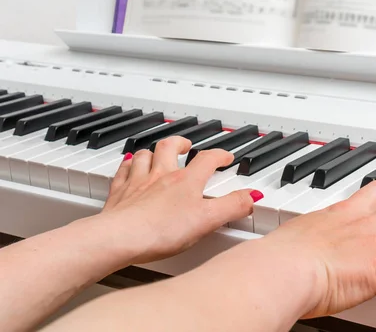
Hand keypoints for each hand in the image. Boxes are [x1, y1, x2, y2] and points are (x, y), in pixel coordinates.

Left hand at [100, 136, 260, 264]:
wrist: (120, 238)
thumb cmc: (160, 230)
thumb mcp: (207, 221)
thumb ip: (232, 207)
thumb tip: (251, 196)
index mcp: (186, 181)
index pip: (207, 159)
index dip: (219, 155)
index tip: (225, 157)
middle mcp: (161, 176)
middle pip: (170, 147)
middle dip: (181, 143)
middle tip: (186, 144)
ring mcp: (138, 183)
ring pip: (145, 155)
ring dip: (153, 151)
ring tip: (158, 153)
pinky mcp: (119, 194)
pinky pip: (123, 171)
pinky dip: (128, 165)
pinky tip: (129, 166)